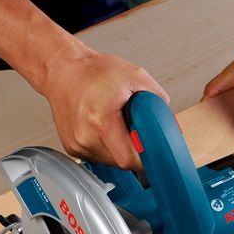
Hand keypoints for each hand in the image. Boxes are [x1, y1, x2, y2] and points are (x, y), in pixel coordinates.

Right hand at [41, 49, 168, 169]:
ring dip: (119, 148)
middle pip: (121, 162)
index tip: (150, 152)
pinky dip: (106, 146)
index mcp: (101, 119)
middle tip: (131, 127)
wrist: (63, 71)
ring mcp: (77, 144)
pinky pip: (98, 157)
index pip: (129, 159)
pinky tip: (101, 127)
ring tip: (114, 123)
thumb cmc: (94, 72)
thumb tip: (170, 124)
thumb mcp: (136, 76)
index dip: (144, 158)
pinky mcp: (72, 148)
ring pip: (110, 162)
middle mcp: (85, 135)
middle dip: (133, 149)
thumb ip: (157, 100)